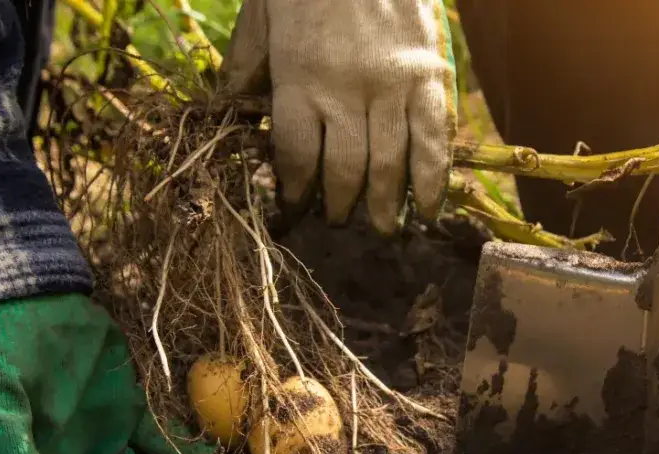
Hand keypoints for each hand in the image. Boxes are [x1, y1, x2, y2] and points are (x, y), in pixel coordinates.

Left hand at [222, 0, 456, 233]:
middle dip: (340, 206)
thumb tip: (224, 110)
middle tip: (338, 222)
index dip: (294, 193)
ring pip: (390, 164)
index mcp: (298, 79)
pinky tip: (429, 208)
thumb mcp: (260, 15)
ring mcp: (392, 86)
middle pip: (345, 171)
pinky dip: (433, 180)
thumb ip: (245, 65)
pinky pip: (434, 139)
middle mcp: (346, 91)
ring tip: (382, 228)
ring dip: (385, 204)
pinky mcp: (428, 75)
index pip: (296, 157)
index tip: (292, 211)